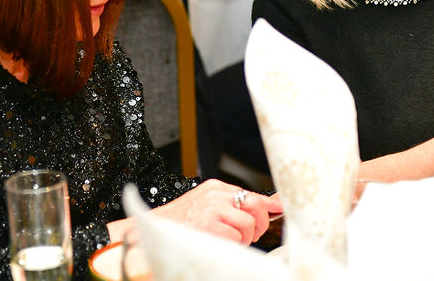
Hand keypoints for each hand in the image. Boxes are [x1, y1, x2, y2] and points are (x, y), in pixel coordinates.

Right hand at [151, 179, 281, 244]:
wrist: (151, 230)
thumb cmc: (179, 222)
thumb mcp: (206, 206)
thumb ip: (232, 205)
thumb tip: (270, 206)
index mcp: (215, 188)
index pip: (252, 194)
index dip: (270, 205)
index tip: (282, 209)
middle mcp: (216, 195)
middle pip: (256, 207)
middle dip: (258, 225)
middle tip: (249, 235)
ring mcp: (212, 210)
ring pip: (248, 224)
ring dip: (243, 238)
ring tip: (229, 241)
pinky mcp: (210, 226)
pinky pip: (236, 237)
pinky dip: (232, 245)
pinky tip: (218, 244)